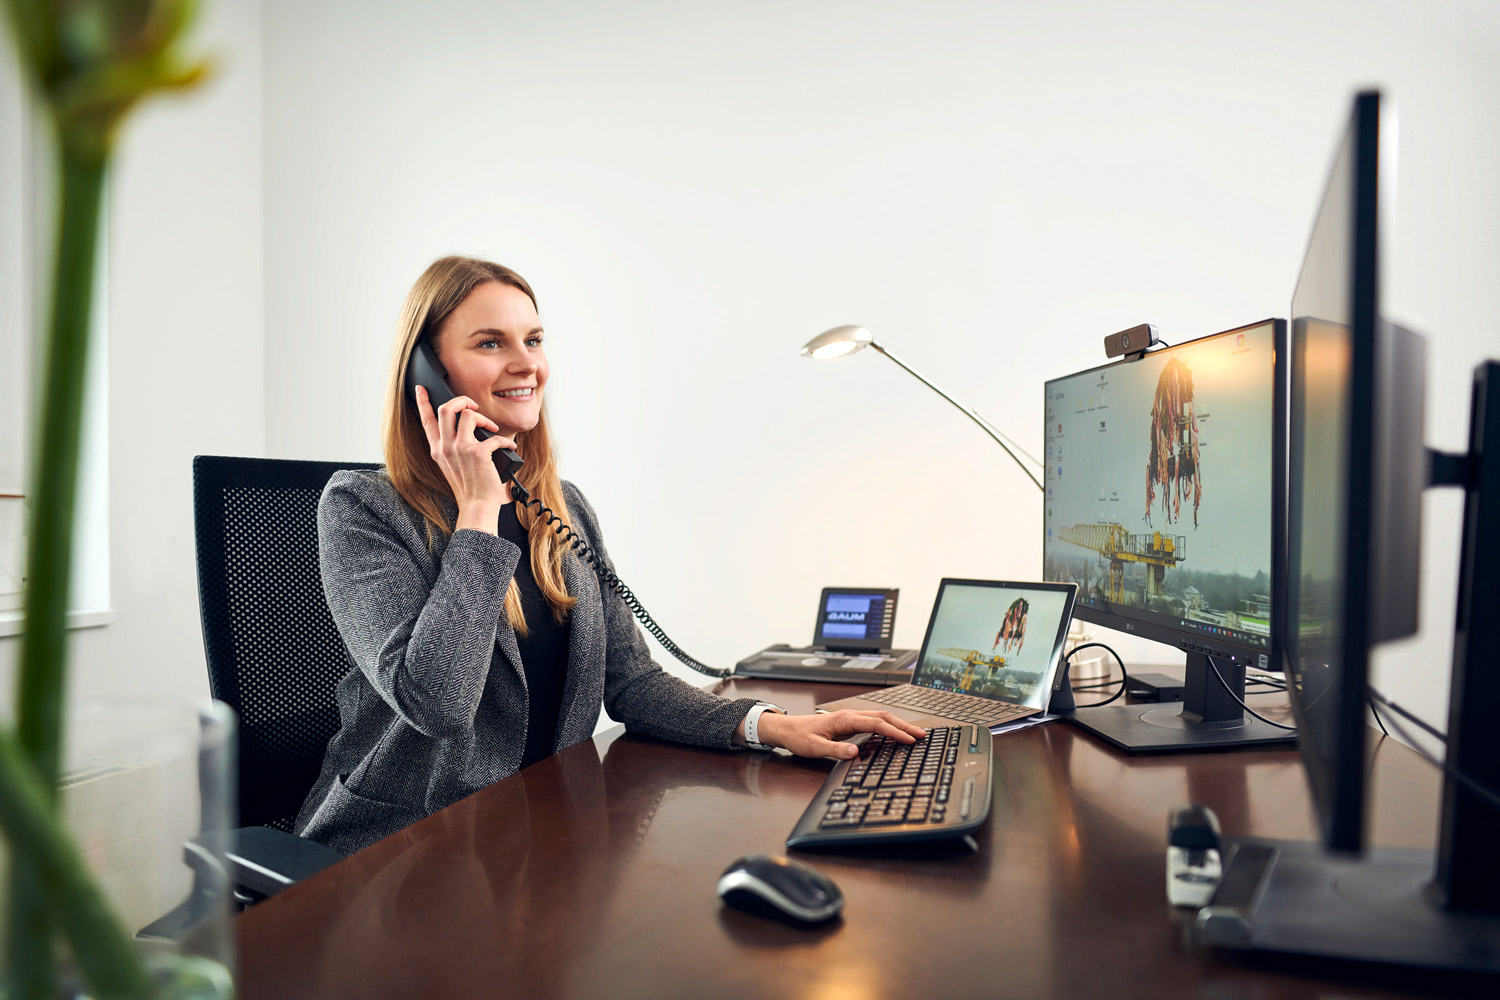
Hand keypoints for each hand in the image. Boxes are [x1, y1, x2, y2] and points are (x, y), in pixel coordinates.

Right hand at [414, 384, 515, 531]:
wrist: (477, 506)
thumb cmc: (470, 487)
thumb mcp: (453, 465)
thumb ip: (454, 447)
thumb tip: (471, 426)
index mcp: (438, 450)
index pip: (426, 420)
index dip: (423, 401)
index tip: (421, 388)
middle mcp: (445, 447)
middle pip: (446, 408)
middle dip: (462, 400)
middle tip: (474, 407)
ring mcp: (460, 449)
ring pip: (468, 414)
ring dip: (484, 418)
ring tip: (492, 429)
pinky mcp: (477, 453)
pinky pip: (493, 436)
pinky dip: (505, 441)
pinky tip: (509, 448)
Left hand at [753, 710, 926, 759]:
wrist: (786, 729)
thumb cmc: (799, 737)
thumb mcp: (815, 747)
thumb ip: (836, 750)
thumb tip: (856, 752)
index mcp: (845, 719)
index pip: (877, 723)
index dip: (895, 731)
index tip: (909, 740)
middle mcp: (850, 715)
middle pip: (883, 716)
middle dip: (903, 725)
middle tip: (921, 735)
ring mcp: (850, 717)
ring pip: (879, 717)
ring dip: (897, 724)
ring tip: (913, 733)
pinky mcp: (848, 722)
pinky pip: (873, 721)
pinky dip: (887, 725)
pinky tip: (892, 732)